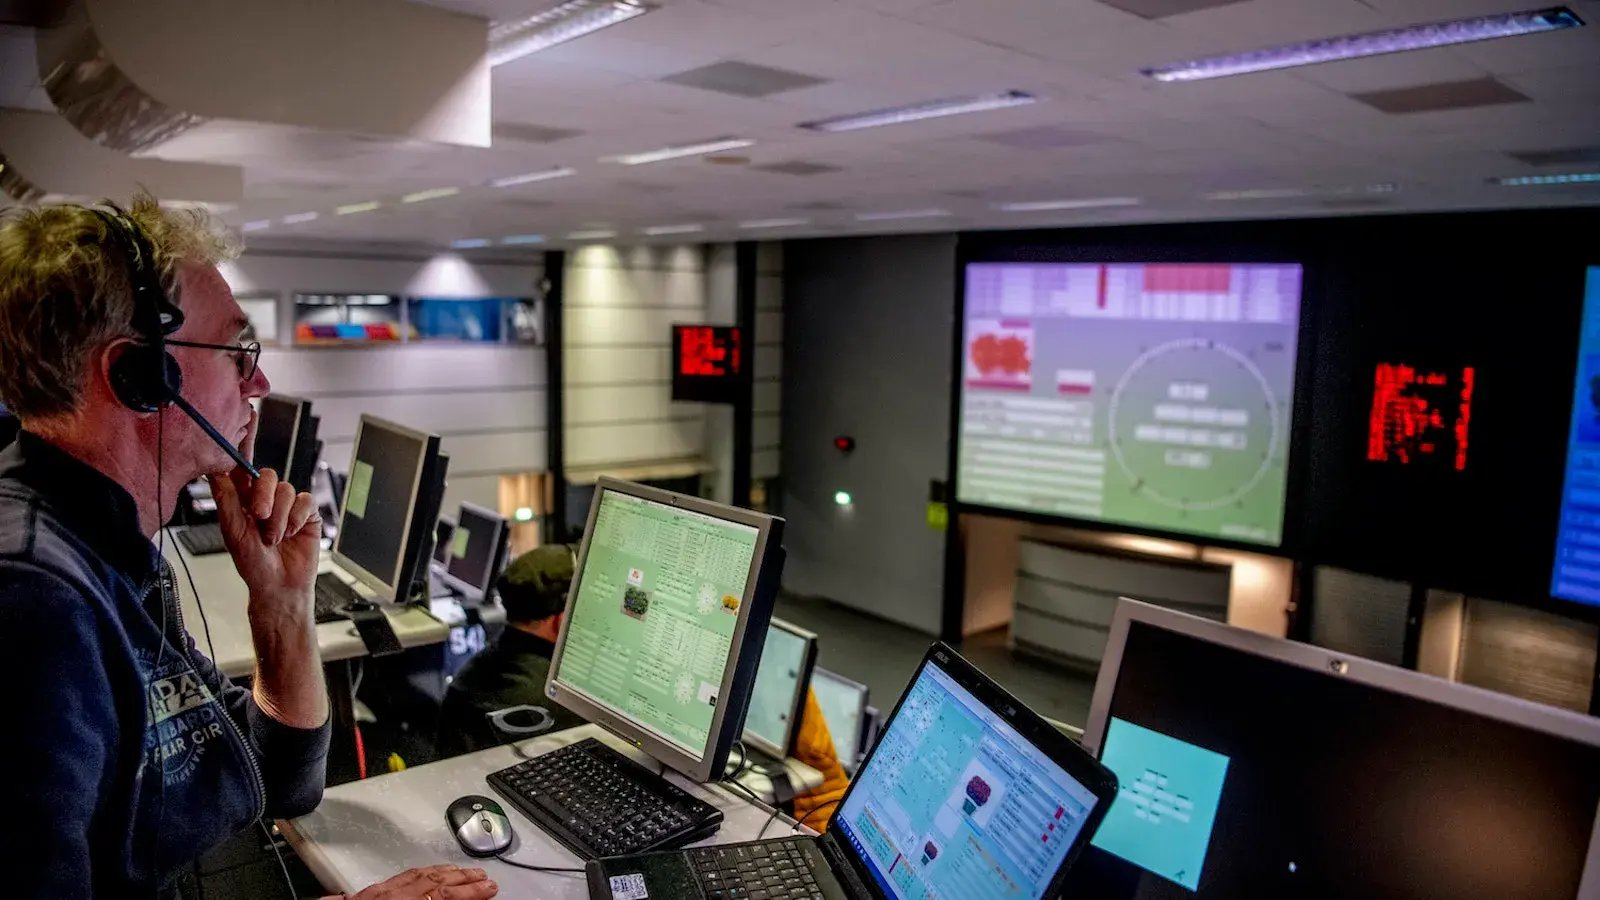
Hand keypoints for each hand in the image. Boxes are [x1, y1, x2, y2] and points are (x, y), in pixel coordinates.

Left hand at [208, 410, 320, 611]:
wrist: (280, 585)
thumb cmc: (253, 565)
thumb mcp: (233, 533)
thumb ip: (227, 500)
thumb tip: (215, 472)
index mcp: (243, 499)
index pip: (243, 464)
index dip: (246, 439)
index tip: (248, 415)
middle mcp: (266, 498)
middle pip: (268, 476)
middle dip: (265, 497)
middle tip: (260, 517)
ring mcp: (288, 505)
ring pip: (287, 491)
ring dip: (280, 518)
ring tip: (274, 538)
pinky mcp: (308, 513)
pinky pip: (305, 502)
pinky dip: (297, 519)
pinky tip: (292, 534)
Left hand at [331, 865, 497, 898]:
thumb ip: (423, 899)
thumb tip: (444, 896)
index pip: (440, 894)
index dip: (468, 892)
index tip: (489, 889)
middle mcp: (387, 895)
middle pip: (433, 882)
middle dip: (463, 880)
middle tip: (486, 879)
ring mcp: (376, 892)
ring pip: (417, 876)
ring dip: (445, 873)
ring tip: (465, 872)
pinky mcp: (365, 893)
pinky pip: (400, 876)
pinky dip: (421, 872)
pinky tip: (429, 871)